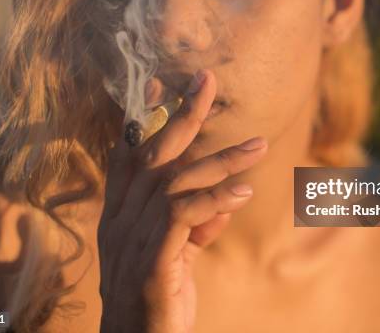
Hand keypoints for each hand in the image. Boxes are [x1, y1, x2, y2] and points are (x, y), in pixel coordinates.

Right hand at [97, 69, 267, 331]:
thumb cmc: (157, 301)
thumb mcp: (177, 256)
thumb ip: (196, 224)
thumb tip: (228, 200)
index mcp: (121, 214)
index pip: (133, 153)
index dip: (154, 117)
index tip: (179, 87)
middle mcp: (121, 220)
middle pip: (152, 153)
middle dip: (181, 113)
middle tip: (208, 79)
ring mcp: (132, 241)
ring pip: (175, 181)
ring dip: (220, 160)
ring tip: (259, 145)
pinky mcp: (152, 263)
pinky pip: (182, 216)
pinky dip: (215, 199)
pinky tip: (244, 192)